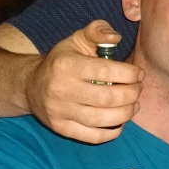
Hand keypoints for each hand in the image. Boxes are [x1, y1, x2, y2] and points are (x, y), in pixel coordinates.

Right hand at [25, 20, 142, 143]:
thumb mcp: (77, 39)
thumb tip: (116, 37)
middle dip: (132, 94)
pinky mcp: (61, 128)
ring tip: (133, 105)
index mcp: (67, 65)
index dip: (130, 74)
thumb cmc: (63, 60)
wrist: (31, 85)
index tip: (138, 73)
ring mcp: (60, 112)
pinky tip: (120, 121)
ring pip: (102, 119)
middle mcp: (62, 89)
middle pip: (108, 98)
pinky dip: (112, 132)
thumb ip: (97, 31)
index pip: (106, 71)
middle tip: (138, 89)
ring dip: (126, 113)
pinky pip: (93, 137)